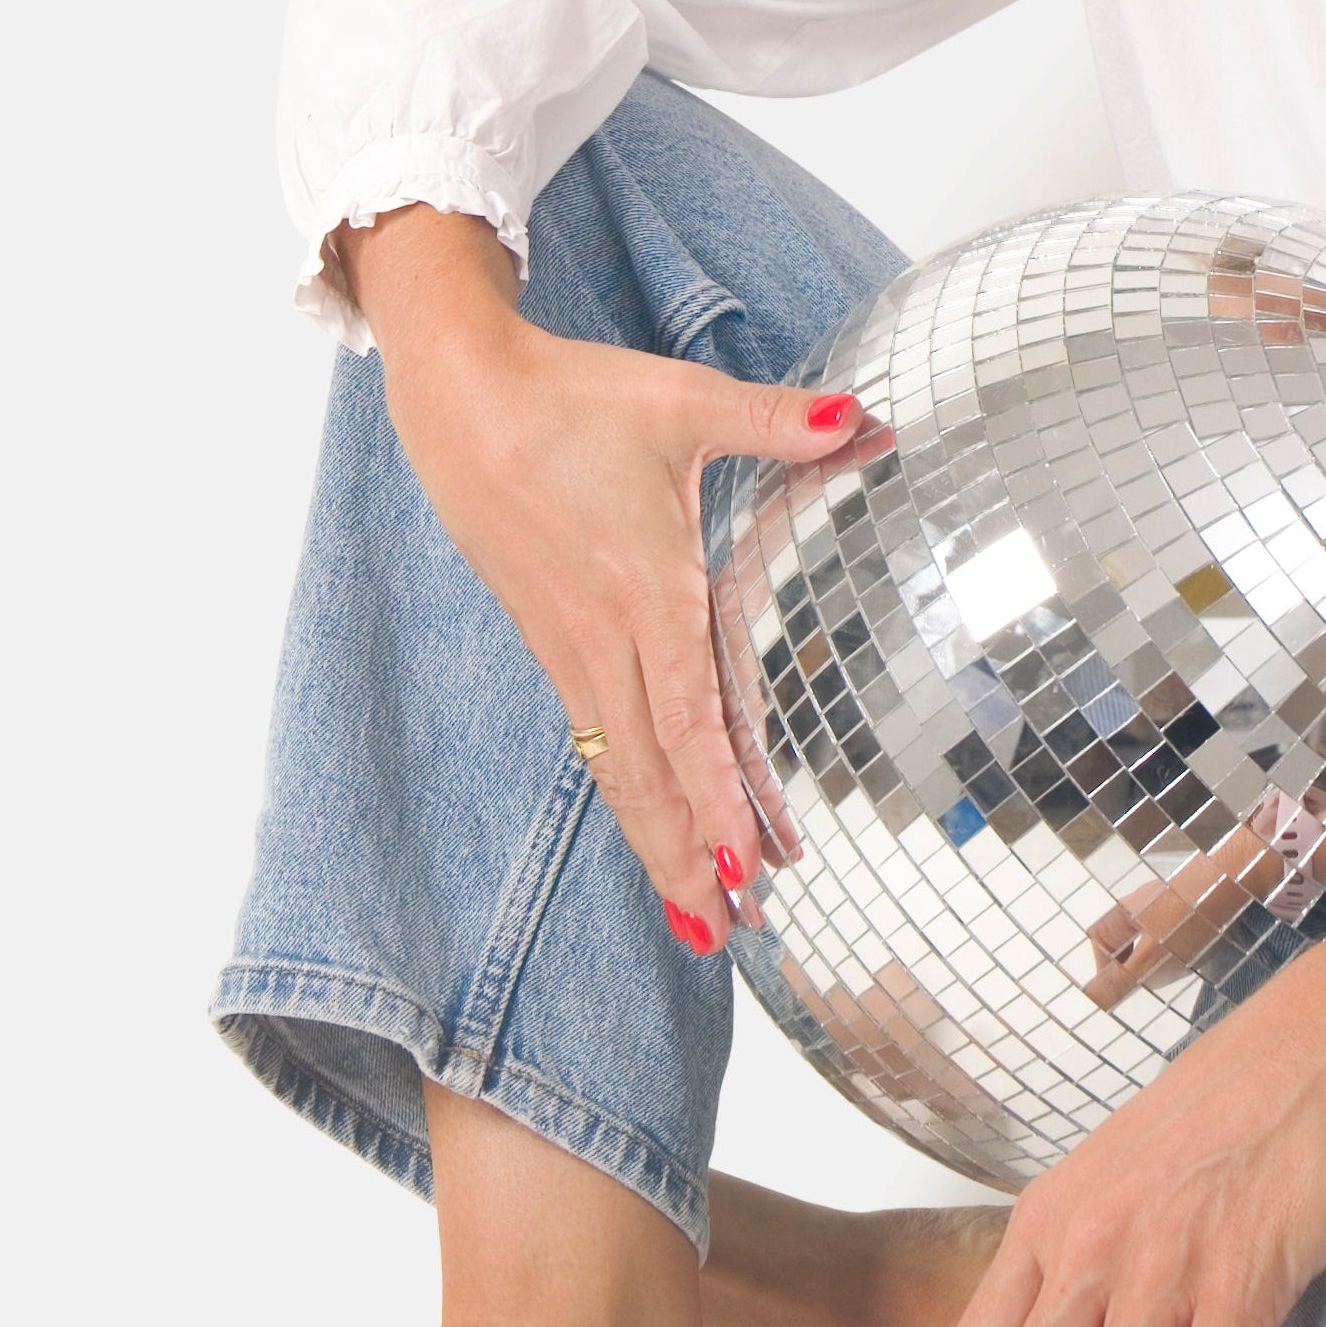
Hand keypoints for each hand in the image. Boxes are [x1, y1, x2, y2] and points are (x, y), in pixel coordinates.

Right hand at [335, 203, 868, 947]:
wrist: (459, 394)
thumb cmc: (573, 396)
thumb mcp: (684, 401)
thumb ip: (778, 421)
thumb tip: (866, 418)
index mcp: (644, 586)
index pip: (686, 715)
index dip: (715, 797)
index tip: (745, 866)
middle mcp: (601, 633)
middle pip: (644, 769)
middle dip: (684, 857)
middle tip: (725, 932)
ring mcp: (567, 642)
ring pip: (614, 763)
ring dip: (654, 839)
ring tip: (695, 913)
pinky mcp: (548, 637)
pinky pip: (593, 734)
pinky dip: (626, 790)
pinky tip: (650, 822)